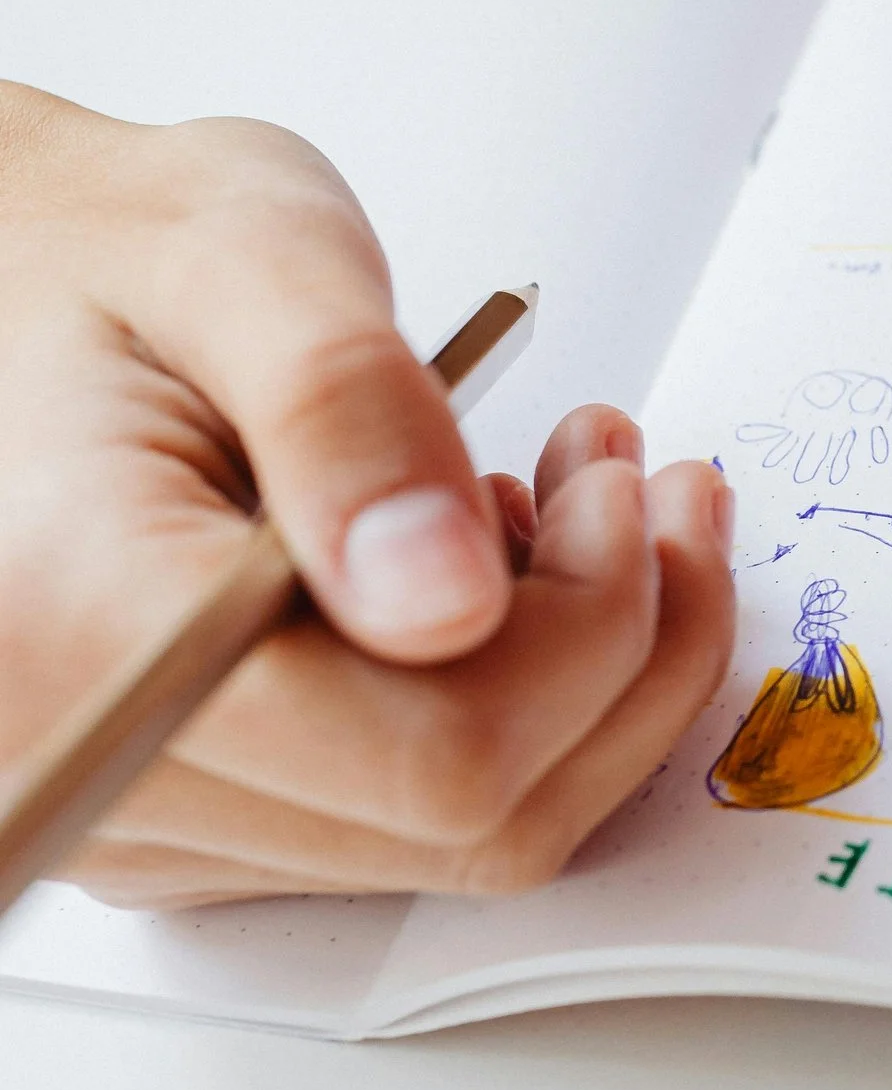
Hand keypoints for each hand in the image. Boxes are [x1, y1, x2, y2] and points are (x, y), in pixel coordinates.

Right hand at [0, 86, 735, 904]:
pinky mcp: (193, 816)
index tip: (619, 486)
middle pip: (472, 820)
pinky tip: (478, 564)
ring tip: (562, 496)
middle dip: (611, 646)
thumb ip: (345, 407)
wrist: (4, 289)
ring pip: (461, 836)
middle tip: (631, 478)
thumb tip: (448, 595)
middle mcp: (101, 768)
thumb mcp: (241, 252)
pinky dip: (496, 698)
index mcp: (89, 631)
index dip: (590, 632)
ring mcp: (149, 815)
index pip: (438, 757)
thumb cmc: (94, 256)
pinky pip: (402, 818)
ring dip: (570, 671)